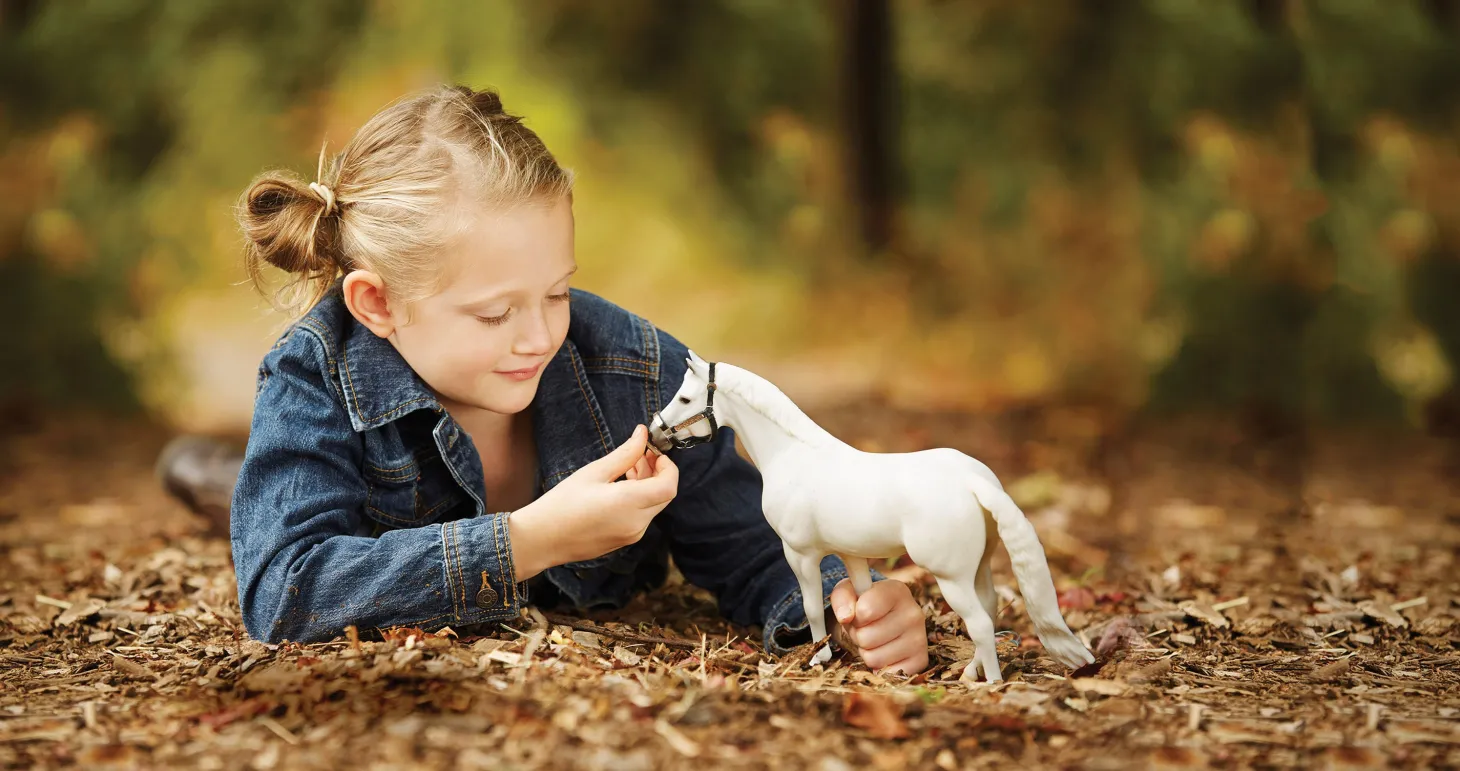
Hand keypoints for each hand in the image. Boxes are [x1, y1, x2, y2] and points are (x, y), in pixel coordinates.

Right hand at [508, 424, 677, 580]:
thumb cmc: (561, 505)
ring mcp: (632, 535)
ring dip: (648, 485)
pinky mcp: (625, 540)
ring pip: (653, 506)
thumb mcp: (594, 472)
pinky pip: (642, 517)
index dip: (668, 466)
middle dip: (658, 472)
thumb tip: (642, 435)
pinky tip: (621, 487)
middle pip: (664, 495)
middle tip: (641, 454)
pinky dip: (639, 499)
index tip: (655, 452)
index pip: (669, 485)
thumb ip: (624, 454)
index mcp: (628, 503)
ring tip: (628, 467)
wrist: (541, 539)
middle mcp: (636, 523)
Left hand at [829, 578, 927, 675]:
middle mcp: (913, 613)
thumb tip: (845, 617)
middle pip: (866, 637)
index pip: (865, 610)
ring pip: (874, 658)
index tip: (859, 612)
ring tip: (875, 639)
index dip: (854, 615)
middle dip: (859, 635)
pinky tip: (886, 653)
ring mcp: (920, 638)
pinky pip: (886, 674)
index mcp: (897, 591)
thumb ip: (842, 597)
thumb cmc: (865, 604)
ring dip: (867, 652)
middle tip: (866, 628)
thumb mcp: (850, 592)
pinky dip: (879, 667)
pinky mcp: (921, 660)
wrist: (886, 618)